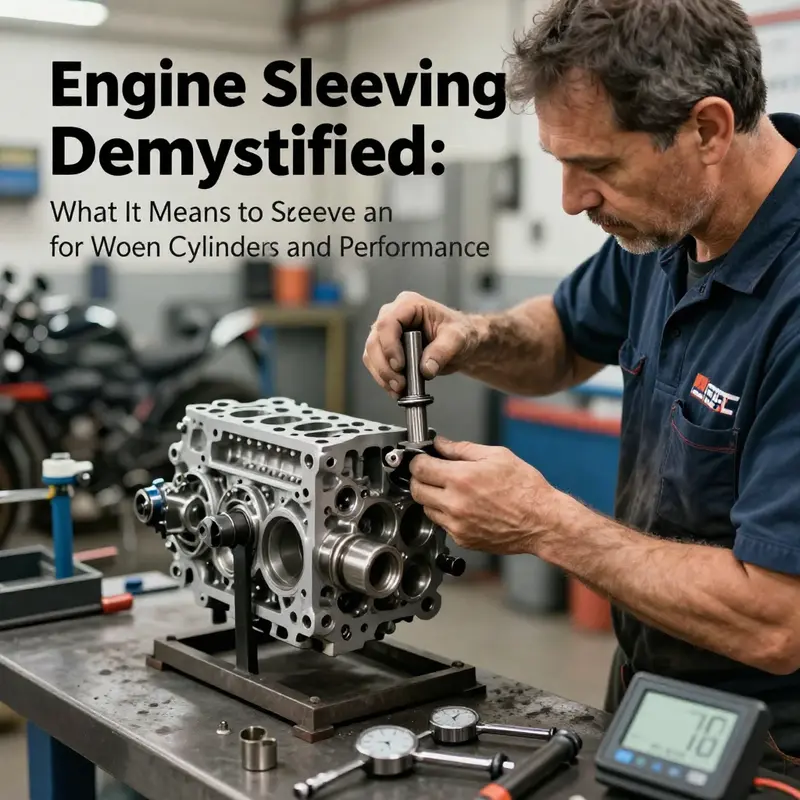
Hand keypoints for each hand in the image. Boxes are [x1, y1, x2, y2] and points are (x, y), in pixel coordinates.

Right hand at [362, 291, 483, 398]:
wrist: (459, 344)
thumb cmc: (459, 332)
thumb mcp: (458, 338)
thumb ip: (443, 351)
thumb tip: (426, 369)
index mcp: (409, 305)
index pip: (388, 323)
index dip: (389, 346)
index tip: (400, 366)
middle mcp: (393, 315)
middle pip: (375, 341)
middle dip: (385, 366)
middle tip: (400, 384)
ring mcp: (387, 332)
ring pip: (371, 354)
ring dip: (382, 375)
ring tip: (399, 389)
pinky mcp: (386, 348)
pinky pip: (376, 364)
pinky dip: (383, 379)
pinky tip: (396, 389)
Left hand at [408, 436, 556, 554]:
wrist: (542, 521)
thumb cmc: (526, 489)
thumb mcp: (496, 456)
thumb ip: (462, 449)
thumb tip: (441, 444)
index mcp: (461, 479)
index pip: (420, 468)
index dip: (418, 460)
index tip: (422, 459)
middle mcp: (455, 504)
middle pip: (417, 490)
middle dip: (420, 478)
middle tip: (432, 473)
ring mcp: (457, 525)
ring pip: (427, 508)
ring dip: (432, 497)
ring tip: (452, 490)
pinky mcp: (463, 539)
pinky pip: (442, 524)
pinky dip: (446, 514)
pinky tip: (464, 506)